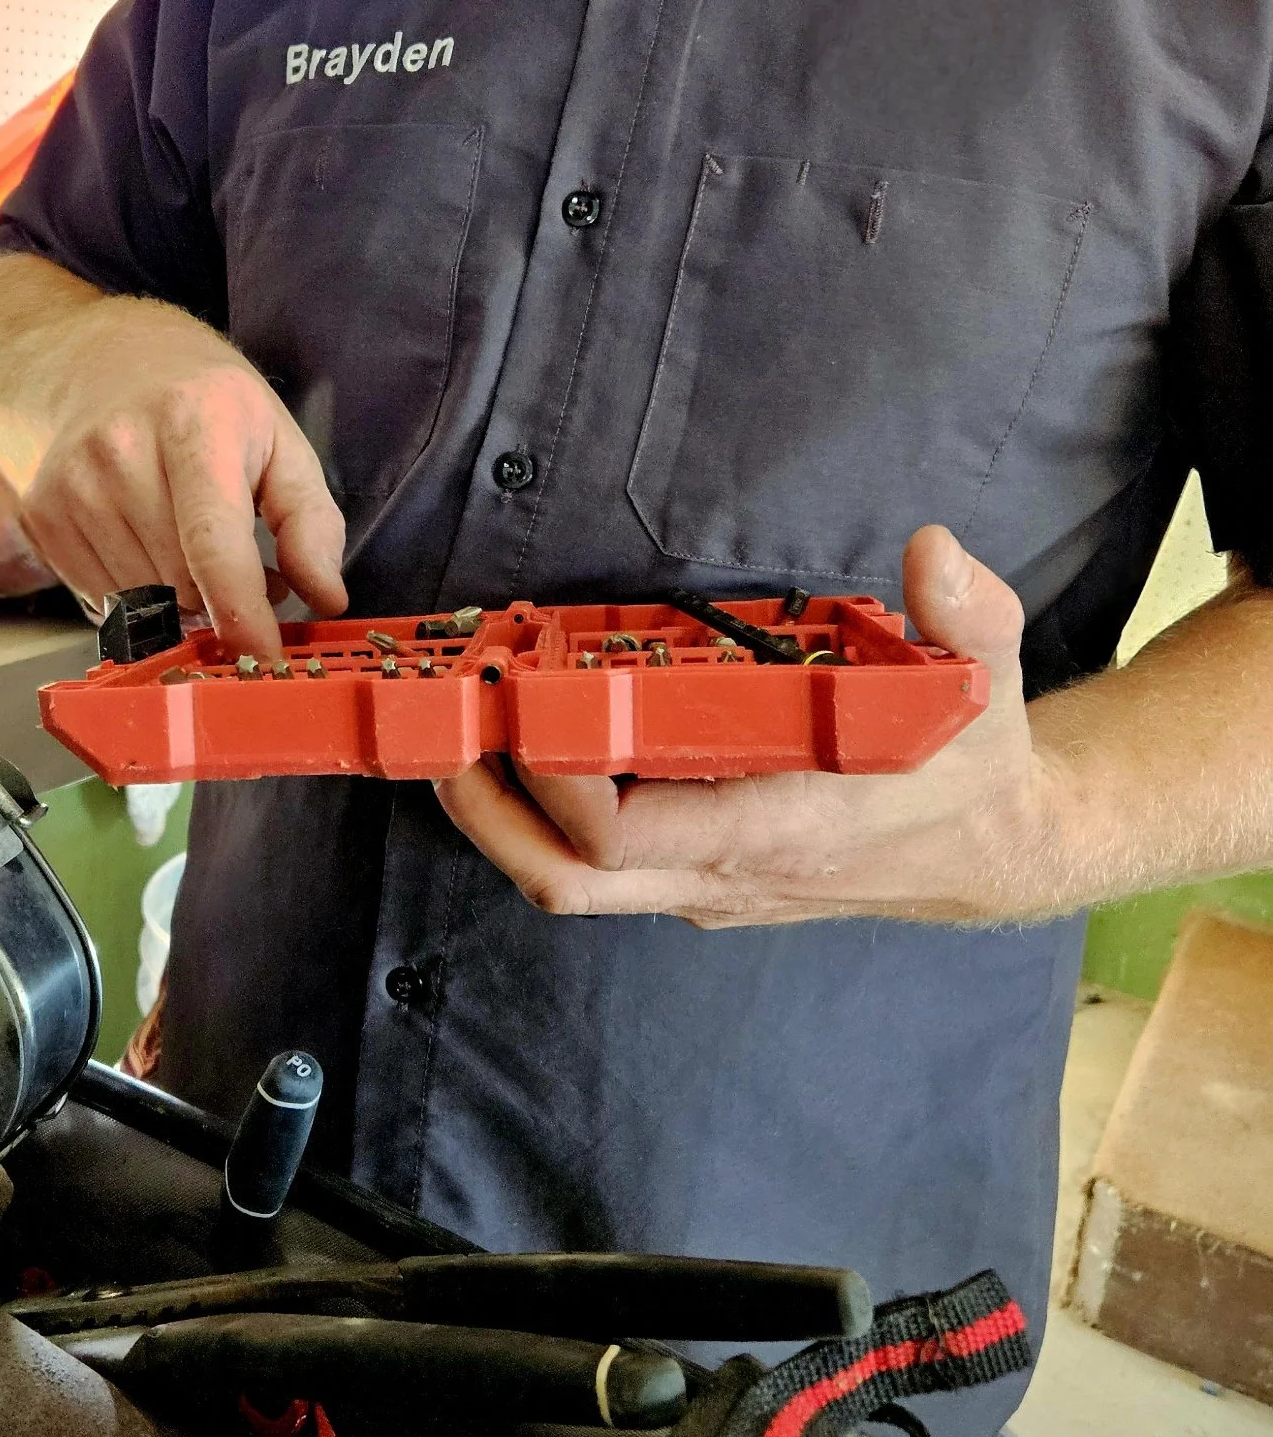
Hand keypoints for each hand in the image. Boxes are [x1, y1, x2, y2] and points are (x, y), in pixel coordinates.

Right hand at [21, 304, 346, 657]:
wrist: (108, 361)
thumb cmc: (210, 406)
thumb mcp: (281, 441)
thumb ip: (312, 521)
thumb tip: (325, 599)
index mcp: (192, 423)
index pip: (212, 544)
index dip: (242, 614)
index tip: (267, 659)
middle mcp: (119, 450)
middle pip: (180, 583)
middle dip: (220, 597)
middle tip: (239, 564)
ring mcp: (70, 485)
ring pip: (141, 600)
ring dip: (178, 597)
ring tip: (190, 547)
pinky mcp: (42, 515)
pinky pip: (102, 599)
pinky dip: (138, 593)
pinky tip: (148, 545)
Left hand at [436, 528, 1076, 927]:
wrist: (996, 850)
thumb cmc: (973, 763)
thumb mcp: (986, 679)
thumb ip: (969, 613)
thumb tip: (935, 549)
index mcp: (782, 827)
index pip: (629, 834)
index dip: (559, 782)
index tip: (521, 709)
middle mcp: (729, 873)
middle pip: (568, 878)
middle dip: (488, 815)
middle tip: (440, 735)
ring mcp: (710, 887)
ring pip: (573, 887)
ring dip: (502, 825)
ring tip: (456, 747)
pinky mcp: (703, 881)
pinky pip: (602, 872)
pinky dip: (546, 826)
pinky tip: (524, 761)